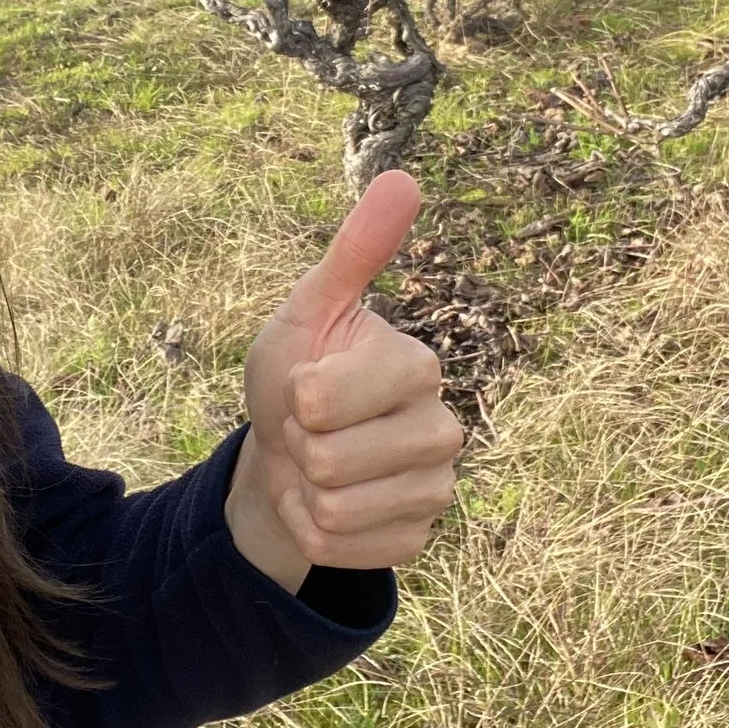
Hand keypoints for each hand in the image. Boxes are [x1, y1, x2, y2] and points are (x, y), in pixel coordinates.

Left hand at [226, 170, 462, 592]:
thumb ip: (354, 252)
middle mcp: (443, 427)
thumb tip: (403, 177)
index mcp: (418, 365)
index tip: (303, 384)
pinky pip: (342, 550)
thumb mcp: (309, 311)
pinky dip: (312, 531)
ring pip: (337, 509)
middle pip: (331, 461)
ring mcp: (436, 489)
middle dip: (298, 447)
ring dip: (302, 492)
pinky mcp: (416, 539)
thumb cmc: (298, 374)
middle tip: (310, 430)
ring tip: (315, 468)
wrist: (285, 453)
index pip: (329, 398)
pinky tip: (324, 506)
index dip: (297, 395)